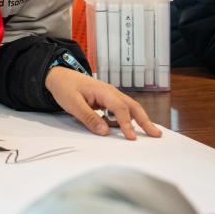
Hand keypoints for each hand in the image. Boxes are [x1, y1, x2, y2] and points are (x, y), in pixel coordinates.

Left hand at [45, 66, 161, 139]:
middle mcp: (110, 92)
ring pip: (128, 108)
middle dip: (145, 120)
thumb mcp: (73, 104)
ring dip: (138, 120)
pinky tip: (125, 129)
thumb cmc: (65, 87)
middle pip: (132, 106)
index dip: (126, 124)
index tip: (132, 138)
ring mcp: (109, 96)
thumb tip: (105, 132)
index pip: (120, 108)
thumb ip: (88, 118)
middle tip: (156, 134)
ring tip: (148, 132)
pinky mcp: (106, 100)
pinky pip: (119, 110)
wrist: (58, 76)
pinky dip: (125, 119)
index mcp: (103, 91)